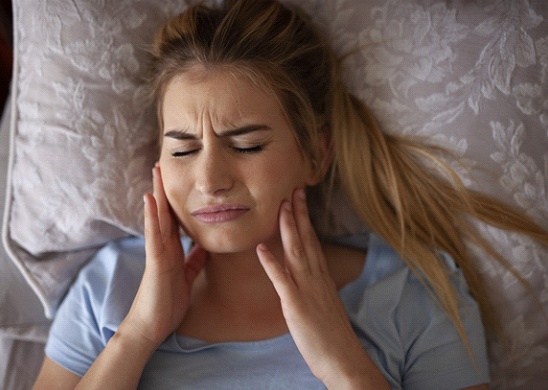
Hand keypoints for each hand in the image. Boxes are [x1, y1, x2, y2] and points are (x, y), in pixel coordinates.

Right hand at [123, 165, 206, 348]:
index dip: (178, 201)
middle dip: (165, 189)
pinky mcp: (155, 261)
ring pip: (158, 218)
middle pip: (165, 213)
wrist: (152, 326)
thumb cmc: (168, 303)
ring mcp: (157, 252)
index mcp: (173, 250)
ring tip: (156, 171)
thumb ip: (194, 261)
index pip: (175, 220)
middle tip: (164, 165)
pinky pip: (154, 236)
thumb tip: (205, 246)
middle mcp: (164, 247)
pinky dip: (152, 217)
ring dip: (157, 194)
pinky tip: (151, 199)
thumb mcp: (187, 277)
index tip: (181, 181)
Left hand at [257, 189, 387, 388]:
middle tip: (292, 189)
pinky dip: (271, 263)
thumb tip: (308, 276)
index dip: (305, 219)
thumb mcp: (325, 303)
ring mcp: (306, 290)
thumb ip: (315, 286)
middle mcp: (316, 278)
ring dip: (287, 228)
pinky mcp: (295, 305)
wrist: (343, 358)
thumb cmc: (332, 334)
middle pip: (306, 239)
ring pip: (296, 252)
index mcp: (321, 277)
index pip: (313, 241)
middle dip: (298, 213)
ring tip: (280, 207)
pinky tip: (260, 248)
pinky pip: (282, 280)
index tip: (300, 199)